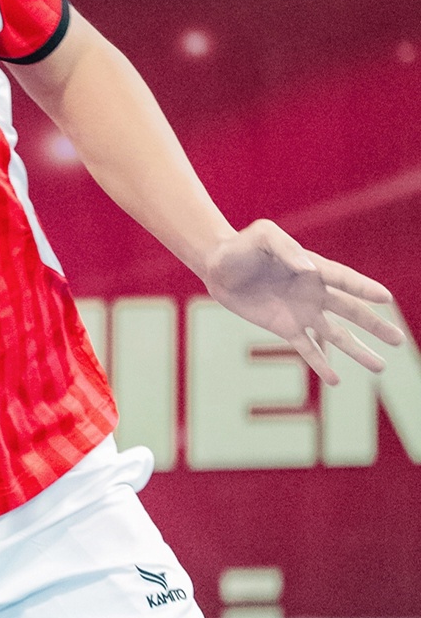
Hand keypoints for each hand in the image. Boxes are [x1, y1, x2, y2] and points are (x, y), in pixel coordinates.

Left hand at [201, 219, 402, 384]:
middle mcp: (315, 292)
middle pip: (351, 311)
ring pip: (336, 335)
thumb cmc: (242, 245)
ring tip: (381, 366)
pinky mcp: (285, 328)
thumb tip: (308, 269)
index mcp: (314, 267)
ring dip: (358, 351)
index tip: (386, 298)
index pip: (345, 280)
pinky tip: (336, 381)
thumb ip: (286, 248)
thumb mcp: (263, 236)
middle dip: (375, 325)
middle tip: (398, 340)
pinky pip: (307, 349)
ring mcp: (302, 312)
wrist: (218, 266)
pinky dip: (321, 364)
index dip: (364, 289)